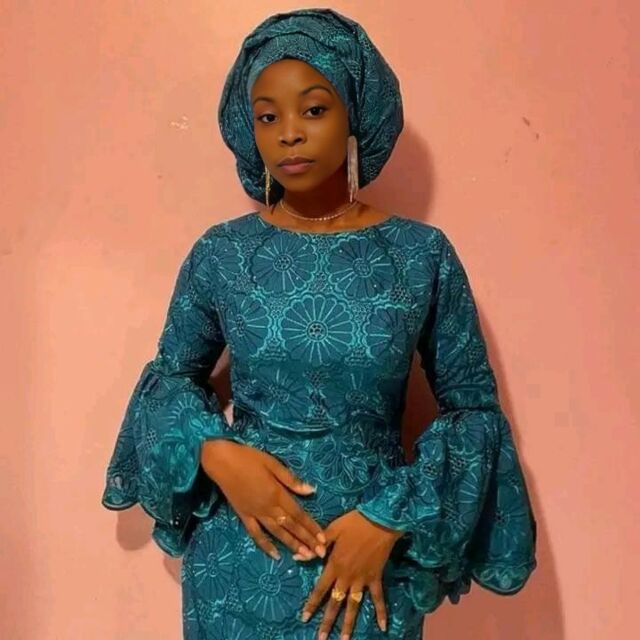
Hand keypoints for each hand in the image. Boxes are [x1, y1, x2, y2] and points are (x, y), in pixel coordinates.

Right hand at [201, 439, 326, 560]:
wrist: (221, 461)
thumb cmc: (249, 458)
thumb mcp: (272, 463)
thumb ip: (291, 480)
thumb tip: (311, 490)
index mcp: (277, 494)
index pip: (299, 514)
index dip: (312, 527)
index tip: (324, 539)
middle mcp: (268, 507)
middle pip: (291, 526)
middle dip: (307, 540)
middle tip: (320, 555)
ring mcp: (255, 513)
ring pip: (277, 533)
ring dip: (291, 545)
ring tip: (304, 557)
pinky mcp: (243, 516)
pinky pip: (256, 534)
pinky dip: (265, 545)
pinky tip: (275, 555)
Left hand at [300, 510, 404, 637]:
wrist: (380, 521)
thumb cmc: (354, 523)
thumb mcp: (332, 530)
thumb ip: (317, 546)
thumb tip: (298, 557)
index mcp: (334, 565)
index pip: (320, 589)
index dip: (312, 604)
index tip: (304, 618)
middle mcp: (347, 576)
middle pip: (335, 603)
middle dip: (327, 622)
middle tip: (320, 639)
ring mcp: (362, 579)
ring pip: (354, 605)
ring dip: (348, 623)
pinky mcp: (375, 577)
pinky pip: (378, 598)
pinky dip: (381, 612)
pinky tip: (382, 627)